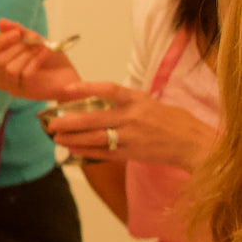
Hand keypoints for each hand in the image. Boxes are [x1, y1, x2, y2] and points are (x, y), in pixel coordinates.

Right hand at [0, 18, 80, 99]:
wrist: (68, 75)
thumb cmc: (48, 59)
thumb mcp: (32, 40)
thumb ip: (17, 31)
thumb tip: (0, 21)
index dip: (0, 40)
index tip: (17, 32)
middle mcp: (3, 79)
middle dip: (17, 46)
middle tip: (34, 38)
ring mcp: (14, 88)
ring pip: (10, 68)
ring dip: (28, 53)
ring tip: (42, 45)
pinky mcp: (28, 91)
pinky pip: (26, 73)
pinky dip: (37, 59)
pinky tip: (47, 50)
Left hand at [50, 80, 217, 170]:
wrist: (191, 142)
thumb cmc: (167, 119)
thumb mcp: (147, 101)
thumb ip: (122, 101)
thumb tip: (90, 99)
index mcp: (138, 99)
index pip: (110, 90)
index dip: (87, 88)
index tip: (67, 90)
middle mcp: (134, 117)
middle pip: (95, 119)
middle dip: (70, 122)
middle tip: (51, 123)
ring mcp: (132, 137)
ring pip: (97, 138)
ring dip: (74, 139)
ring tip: (57, 138)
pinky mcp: (133, 153)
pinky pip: (105, 152)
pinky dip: (87, 151)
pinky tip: (73, 150)